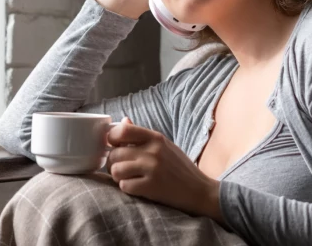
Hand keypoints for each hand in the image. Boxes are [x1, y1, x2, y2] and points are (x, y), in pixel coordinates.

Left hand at [106, 118, 222, 221]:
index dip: (112, 138)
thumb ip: (142, 135)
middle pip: (115, 153)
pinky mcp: (151, 187)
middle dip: (113, 163)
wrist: (199, 190)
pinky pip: (124, 186)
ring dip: (118, 176)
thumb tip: (123, 120)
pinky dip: (126, 188)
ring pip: (116, 170)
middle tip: (121, 168)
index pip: (122, 130)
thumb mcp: (164, 145)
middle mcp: (152, 151)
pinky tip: (136, 186)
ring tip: (127, 178)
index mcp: (155, 138)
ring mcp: (152, 169)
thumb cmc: (179, 167)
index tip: (114, 146)